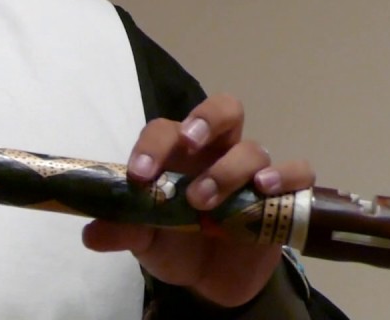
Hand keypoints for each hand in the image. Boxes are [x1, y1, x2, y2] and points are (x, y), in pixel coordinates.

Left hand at [81, 95, 314, 307]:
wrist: (209, 280)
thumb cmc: (173, 243)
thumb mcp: (143, 240)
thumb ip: (121, 231)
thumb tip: (90, 234)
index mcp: (178, 154)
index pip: (165, 130)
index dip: (152, 146)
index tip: (138, 176)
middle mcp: (217, 153)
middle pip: (224, 109)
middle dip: (206, 119)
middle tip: (189, 142)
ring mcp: (251, 173)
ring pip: (254, 148)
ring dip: (229, 170)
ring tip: (205, 202)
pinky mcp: (282, 199)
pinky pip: (298, 173)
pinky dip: (286, 175)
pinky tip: (264, 190)